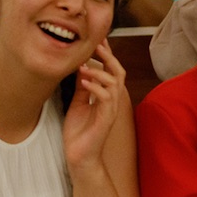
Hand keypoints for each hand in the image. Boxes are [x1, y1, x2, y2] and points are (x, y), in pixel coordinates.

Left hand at [62, 41, 126, 171]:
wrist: (79, 158)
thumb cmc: (79, 132)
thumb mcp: (77, 102)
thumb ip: (82, 86)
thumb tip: (80, 67)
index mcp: (105, 96)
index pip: (111, 70)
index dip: (107, 54)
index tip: (98, 38)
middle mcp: (111, 101)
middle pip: (119, 73)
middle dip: (109, 57)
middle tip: (96, 44)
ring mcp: (110, 110)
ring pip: (115, 84)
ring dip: (99, 71)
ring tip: (83, 66)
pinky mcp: (106, 120)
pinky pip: (106, 99)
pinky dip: (95, 87)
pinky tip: (84, 81)